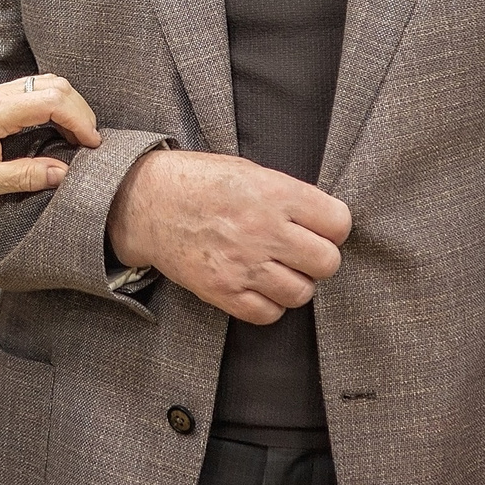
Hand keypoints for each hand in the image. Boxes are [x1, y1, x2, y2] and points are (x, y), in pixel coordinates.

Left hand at [0, 74, 103, 203]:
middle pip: (55, 85)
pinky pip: (34, 91)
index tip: (93, 145)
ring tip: (79, 137)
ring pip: (47, 83)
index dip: (79, 119)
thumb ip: (24, 176)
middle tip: (90, 143)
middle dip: (80, 111)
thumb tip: (64, 173)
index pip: (50, 99)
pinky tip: (60, 129)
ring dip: (70, 106)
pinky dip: (56, 105)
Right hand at [105, 149, 348, 323]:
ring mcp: (243, 265)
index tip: (320, 227)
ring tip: (276, 268)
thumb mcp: (250, 171)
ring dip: (294, 283)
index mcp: (275, 194)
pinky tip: (258, 285)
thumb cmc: (199, 181)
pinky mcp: (222, 291)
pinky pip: (268, 314)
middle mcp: (263, 231)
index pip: (339, 223)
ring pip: (302, 293)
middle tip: (300, 251)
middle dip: (318, 257)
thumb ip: (289, 196)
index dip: (333, 227)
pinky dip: (269, 304)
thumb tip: (324, 221)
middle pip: (327, 262)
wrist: (145, 202)